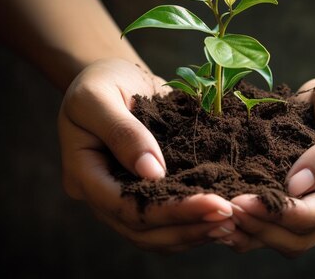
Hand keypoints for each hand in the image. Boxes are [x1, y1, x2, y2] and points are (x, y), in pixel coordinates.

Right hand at [58, 58, 234, 252]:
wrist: (114, 78)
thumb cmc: (102, 81)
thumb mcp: (99, 96)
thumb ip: (123, 132)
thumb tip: (153, 172)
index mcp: (83, 174)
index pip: (126, 207)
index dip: (170, 211)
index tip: (213, 203)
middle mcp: (101, 196)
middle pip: (143, 230)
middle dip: (188, 227)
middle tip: (230, 217)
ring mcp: (123, 199)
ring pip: (156, 235)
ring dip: (194, 232)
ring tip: (232, 223)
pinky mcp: (146, 194)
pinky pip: (167, 222)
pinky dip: (194, 223)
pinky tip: (222, 217)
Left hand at [224, 70, 314, 255]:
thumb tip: (297, 186)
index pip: (314, 218)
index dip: (277, 213)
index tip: (242, 201)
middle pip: (295, 239)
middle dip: (259, 228)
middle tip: (225, 209)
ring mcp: (307, 201)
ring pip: (277, 235)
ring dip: (247, 230)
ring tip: (217, 216)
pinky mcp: (286, 191)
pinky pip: (266, 216)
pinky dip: (244, 217)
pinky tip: (218, 206)